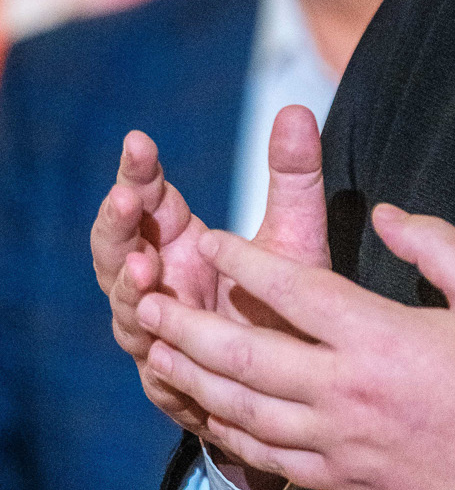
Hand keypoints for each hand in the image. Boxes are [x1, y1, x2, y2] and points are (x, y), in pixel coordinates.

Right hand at [92, 107, 329, 449]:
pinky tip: (158, 336)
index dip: (137, 172)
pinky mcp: (174, 380)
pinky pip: (155, 365)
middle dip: (117, 225)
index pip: (146, 199)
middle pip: (117, 250)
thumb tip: (297, 109)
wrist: (301, 378)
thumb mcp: (295, 233)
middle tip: (127, 200)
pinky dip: (154, 348)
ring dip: (129, 288)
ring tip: (146, 270)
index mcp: (178, 241)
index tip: (140, 142)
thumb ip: (293, 178)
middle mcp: (159, 283)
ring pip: (126, 307)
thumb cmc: (286, 300)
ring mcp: (159, 331)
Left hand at [134, 205, 454, 489]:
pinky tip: (205, 412)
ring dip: (194, 378)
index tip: (210, 240)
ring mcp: (338, 440)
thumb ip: (434, 242)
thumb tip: (384, 214)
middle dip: (190, 325)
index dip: (245, 262)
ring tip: (157, 351)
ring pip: (244, 408)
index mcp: (381, 337)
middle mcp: (347, 390)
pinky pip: (266, 454)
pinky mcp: (339, 478)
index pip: (294, 291)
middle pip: (246, 355)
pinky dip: (227, 431)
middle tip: (150, 301)